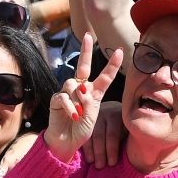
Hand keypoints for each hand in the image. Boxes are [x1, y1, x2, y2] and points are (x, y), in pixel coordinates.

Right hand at [44, 32, 122, 161]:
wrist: (67, 142)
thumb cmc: (82, 130)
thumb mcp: (92, 116)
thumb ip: (89, 101)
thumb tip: (80, 88)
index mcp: (94, 93)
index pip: (104, 76)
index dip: (112, 65)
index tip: (121, 51)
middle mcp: (81, 89)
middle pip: (83, 66)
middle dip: (85, 50)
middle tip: (87, 36)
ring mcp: (67, 93)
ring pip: (73, 83)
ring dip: (78, 99)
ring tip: (79, 114)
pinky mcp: (56, 99)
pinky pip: (64, 96)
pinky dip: (70, 107)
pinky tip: (73, 116)